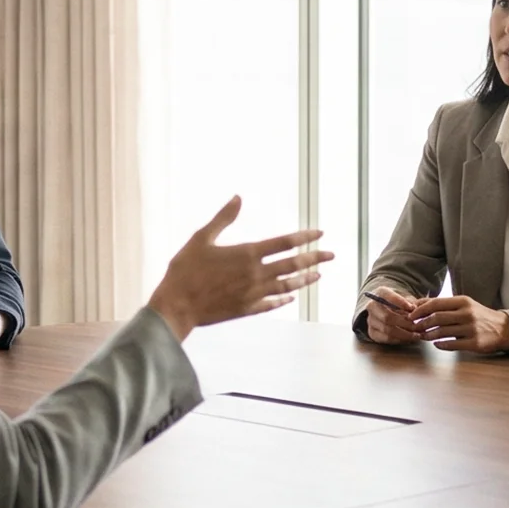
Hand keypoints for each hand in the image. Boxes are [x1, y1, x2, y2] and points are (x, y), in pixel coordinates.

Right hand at [146, 196, 332, 339]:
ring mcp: (253, 294)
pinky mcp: (247, 309)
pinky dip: (284, 299)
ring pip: (287, 286)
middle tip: (331, 255)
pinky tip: (290, 298)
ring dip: (304, 279)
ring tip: (318, 275)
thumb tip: (238, 198)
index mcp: (247, 254)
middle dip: (315, 258)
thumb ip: (223, 218)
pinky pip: (272, 303)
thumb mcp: (202, 238)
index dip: (305, 237)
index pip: (285, 242)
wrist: (177, 305)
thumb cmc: (185, 269)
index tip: (320, 233)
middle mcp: (256, 274)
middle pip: (293, 265)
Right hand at [363, 287, 421, 344]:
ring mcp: (370, 320)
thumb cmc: (401, 303)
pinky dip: (399, 340)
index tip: (412, 308)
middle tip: (417, 326)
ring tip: (416, 335)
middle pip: (387, 316)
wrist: (389, 310)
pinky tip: (408, 339)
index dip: (400, 302)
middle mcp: (372, 306)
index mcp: (381, 293)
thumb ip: (411, 302)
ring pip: (387, 329)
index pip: (388, 296)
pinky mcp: (372, 332)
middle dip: (404, 323)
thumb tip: (414, 309)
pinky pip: (386, 338)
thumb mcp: (407, 298)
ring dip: (404, 334)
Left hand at [410, 295, 508, 353]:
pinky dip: (441, 344)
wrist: (503, 328)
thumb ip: (443, 304)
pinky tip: (436, 344)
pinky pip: (452, 344)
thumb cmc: (479, 315)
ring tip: (423, 336)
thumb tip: (418, 303)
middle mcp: (467, 313)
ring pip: (442, 332)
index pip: (436, 303)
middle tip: (414, 328)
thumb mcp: (464, 305)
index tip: (411, 315)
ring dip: (429, 335)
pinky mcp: (474, 343)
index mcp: (463, 301)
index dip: (420, 310)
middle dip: (422, 323)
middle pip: (437, 317)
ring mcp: (471, 328)